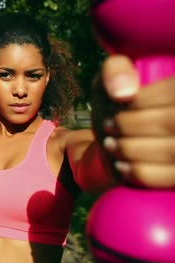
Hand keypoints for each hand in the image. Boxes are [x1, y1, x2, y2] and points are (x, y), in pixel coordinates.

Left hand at [97, 55, 174, 188]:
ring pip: (172, 151)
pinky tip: (121, 166)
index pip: (173, 90)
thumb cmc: (120, 105)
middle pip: (173, 122)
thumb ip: (115, 70)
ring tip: (111, 144)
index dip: (144, 99)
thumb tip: (123, 93)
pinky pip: (171, 177)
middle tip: (108, 126)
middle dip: (132, 125)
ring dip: (131, 148)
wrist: (120, 144)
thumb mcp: (113, 80)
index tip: (118, 103)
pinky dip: (140, 172)